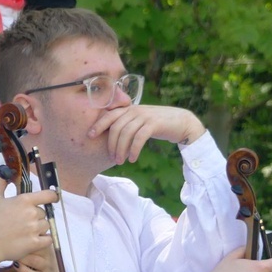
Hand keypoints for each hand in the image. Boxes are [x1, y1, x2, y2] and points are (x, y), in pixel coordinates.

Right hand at [0, 176, 58, 265]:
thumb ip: (0, 183)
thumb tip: (5, 173)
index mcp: (24, 200)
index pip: (48, 195)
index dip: (52, 196)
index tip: (52, 199)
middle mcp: (32, 213)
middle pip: (44, 213)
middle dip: (36, 216)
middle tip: (23, 222)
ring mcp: (34, 229)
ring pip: (46, 225)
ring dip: (39, 228)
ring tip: (25, 232)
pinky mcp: (35, 243)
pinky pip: (48, 239)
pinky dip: (44, 240)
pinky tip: (33, 239)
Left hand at [87, 105, 206, 164]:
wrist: (182, 122)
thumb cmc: (157, 125)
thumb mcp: (139, 122)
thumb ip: (126, 125)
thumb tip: (109, 138)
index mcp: (129, 109)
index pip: (109, 115)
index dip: (98, 125)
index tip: (89, 136)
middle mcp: (135, 110)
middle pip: (116, 127)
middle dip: (111, 144)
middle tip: (112, 158)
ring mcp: (145, 116)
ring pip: (126, 134)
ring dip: (121, 150)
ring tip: (121, 161)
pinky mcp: (154, 124)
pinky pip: (139, 138)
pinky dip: (134, 149)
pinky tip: (132, 158)